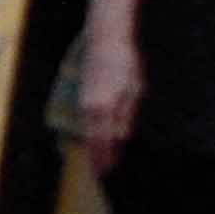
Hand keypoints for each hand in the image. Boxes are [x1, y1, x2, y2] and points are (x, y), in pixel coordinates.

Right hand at [72, 23, 142, 172]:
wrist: (104, 39)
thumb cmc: (125, 62)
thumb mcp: (134, 89)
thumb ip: (126, 114)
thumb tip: (121, 136)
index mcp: (105, 107)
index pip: (104, 140)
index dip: (107, 157)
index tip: (109, 171)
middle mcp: (89, 107)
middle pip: (92, 139)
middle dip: (96, 157)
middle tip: (101, 173)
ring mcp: (82, 101)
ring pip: (86, 130)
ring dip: (91, 146)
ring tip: (96, 159)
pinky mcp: (80, 94)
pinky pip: (83, 120)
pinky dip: (88, 132)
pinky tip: (92, 137)